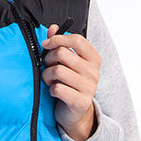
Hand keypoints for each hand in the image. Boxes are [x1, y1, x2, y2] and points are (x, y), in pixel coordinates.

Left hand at [40, 24, 101, 140]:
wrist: (74, 113)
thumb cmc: (69, 83)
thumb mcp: (66, 63)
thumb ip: (60, 44)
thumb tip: (52, 27)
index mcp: (93, 59)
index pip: (77, 39)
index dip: (58, 38)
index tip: (46, 43)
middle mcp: (94, 72)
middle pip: (63, 54)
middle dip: (49, 59)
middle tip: (47, 66)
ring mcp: (89, 87)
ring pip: (57, 71)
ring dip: (47, 75)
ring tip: (49, 80)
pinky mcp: (81, 101)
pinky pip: (57, 88)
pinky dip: (51, 89)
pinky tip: (54, 92)